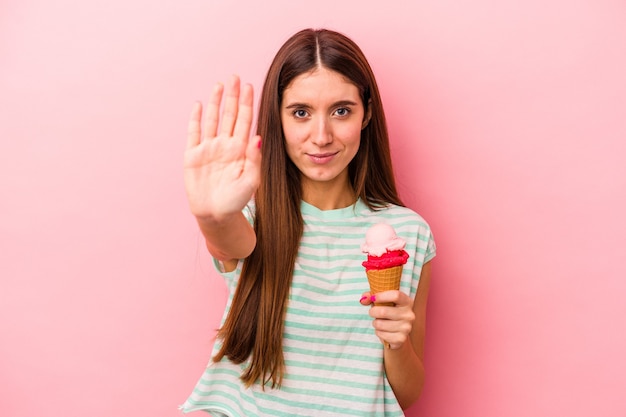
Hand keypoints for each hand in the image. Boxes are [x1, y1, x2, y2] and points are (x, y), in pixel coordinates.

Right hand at [184, 75, 261, 220]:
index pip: (245, 121)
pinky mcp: (193, 156)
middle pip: (230, 116)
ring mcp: (209, 149)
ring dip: (215, 102)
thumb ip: (254, 158)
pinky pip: (194, 133)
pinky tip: (198, 105)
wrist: (216, 215)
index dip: (247, 104)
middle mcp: (225, 145)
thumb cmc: (236, 201)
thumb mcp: (251, 180)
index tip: (250, 87)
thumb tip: (257, 136)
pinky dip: (195, 119)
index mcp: (241, 150)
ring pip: (213, 120)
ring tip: (219, 85)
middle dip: (233, 97)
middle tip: (235, 77)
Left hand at [360, 290, 414, 349]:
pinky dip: (378, 332)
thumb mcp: (382, 302)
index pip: (396, 295)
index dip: (381, 296)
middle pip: (384, 311)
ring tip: (379, 322)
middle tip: (373, 312)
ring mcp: (406, 328)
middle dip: (373, 312)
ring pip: (380, 324)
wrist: (398, 333)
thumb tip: (363, 299)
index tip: (373, 298)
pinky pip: (381, 334)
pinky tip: (383, 331)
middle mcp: (409, 315)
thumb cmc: (389, 313)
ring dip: (375, 323)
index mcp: (407, 302)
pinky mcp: (401, 339)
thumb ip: (372, 297)